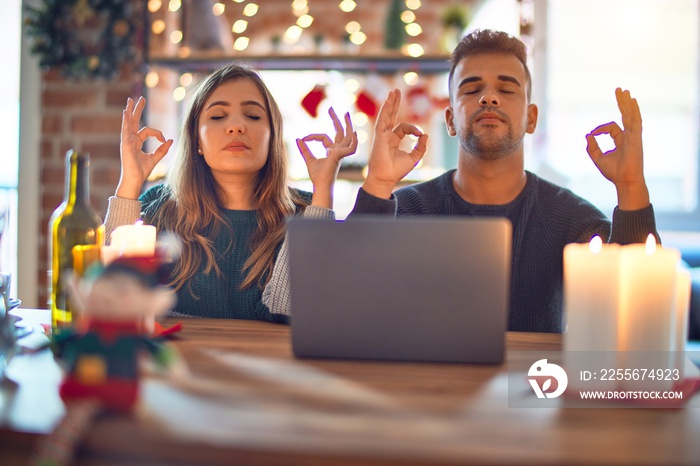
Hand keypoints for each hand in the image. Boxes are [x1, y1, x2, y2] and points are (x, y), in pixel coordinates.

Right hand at [116, 97, 172, 198]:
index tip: (164, 139)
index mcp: (136, 142)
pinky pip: (125, 130)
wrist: (135, 180)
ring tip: (130, 101)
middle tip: (140, 98)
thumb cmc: (142, 171)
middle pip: (133, 121)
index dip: (157, 133)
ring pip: (128, 123)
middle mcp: (130, 140)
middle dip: (137, 109)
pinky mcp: (125, 145)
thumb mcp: (155, 158)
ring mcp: (126, 141)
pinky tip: (125, 113)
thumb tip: (170, 140)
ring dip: (129, 111)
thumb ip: (162, 149)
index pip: (147, 131)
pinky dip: (125, 121)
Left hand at [296, 107, 357, 207]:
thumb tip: (298, 139)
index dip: (312, 136)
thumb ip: (305, 149)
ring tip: (345, 113)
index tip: (304, 139)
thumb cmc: (317, 176)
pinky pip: (351, 147)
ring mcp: (341, 152)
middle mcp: (338, 150)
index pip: (324, 137)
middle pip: (340, 132)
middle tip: (331, 108)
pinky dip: (354, 141)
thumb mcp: (309, 160)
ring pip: (347, 136)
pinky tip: (354, 132)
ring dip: (347, 124)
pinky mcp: (341, 155)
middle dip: (336, 120)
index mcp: (332, 151)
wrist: (320, 185)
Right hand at [362, 89, 427, 198]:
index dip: (414, 129)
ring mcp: (381, 135)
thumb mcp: (414, 158)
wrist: (386, 178)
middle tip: (396, 91)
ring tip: (393, 92)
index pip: (404, 128)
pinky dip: (385, 110)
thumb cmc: (397, 171)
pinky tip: (388, 100)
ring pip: (386, 115)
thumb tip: (425, 135)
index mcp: (393, 140)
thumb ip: (421, 147)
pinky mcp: (379, 136)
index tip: (420, 134)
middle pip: (391, 116)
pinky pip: (382, 120)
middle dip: (394, 104)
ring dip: (390, 103)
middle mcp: (386, 136)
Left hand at [585, 88, 648, 209]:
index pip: (610, 127)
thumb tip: (587, 135)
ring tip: (624, 91)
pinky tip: (632, 101)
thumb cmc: (613, 172)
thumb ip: (592, 147)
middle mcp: (628, 136)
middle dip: (621, 103)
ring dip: (626, 102)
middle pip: (625, 115)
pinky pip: (635, 121)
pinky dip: (634, 110)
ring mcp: (633, 136)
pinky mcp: (636, 138)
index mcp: (621, 140)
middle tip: (618, 89)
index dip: (599, 129)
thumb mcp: (598, 158)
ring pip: (630, 115)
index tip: (592, 134)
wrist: (624, 180)